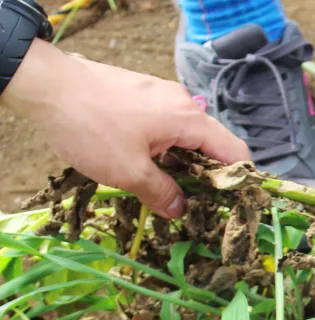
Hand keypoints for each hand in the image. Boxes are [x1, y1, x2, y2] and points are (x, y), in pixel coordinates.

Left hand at [1, 40, 249, 218]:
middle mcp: (182, 103)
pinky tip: (145, 164)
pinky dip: (164, 147)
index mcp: (189, 120)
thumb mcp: (128, 172)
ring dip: (181, 162)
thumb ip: (162, 193)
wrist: (44, 84)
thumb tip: (180, 210)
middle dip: (207, 176)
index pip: (235, 152)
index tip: (233, 205)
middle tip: (196, 204)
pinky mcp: (140, 93)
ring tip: (166, 188)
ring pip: (185, 135)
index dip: (239, 181)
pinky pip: (165, 125)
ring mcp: (160, 95)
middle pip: (211, 144)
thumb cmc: (89, 126)